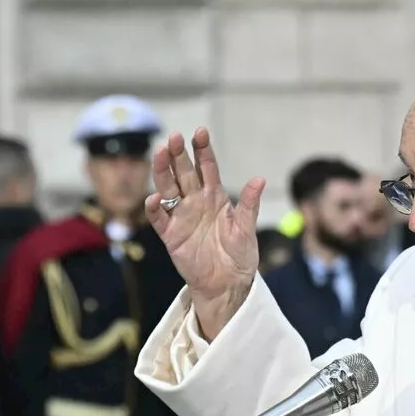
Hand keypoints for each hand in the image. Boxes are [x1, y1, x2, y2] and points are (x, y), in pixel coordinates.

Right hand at [144, 128, 265, 339]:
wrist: (228, 283)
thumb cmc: (239, 255)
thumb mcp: (246, 228)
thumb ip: (249, 204)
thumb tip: (259, 179)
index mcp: (215, 197)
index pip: (206, 167)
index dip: (203, 150)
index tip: (200, 132)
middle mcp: (195, 202)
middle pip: (183, 173)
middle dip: (178, 155)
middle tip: (174, 138)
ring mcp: (181, 217)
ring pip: (168, 189)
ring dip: (162, 172)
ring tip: (160, 154)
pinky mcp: (171, 235)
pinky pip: (160, 218)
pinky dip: (155, 208)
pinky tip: (154, 197)